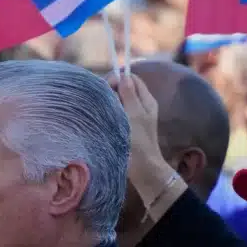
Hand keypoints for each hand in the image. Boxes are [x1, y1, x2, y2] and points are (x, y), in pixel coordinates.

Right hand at [109, 74, 186, 219]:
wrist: (143, 170)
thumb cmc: (140, 142)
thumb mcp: (135, 115)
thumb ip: (129, 94)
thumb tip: (123, 76)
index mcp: (146, 100)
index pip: (131, 78)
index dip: (118, 78)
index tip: (107, 87)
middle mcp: (140, 106)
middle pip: (124, 88)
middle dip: (111, 89)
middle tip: (102, 99)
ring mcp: (133, 116)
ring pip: (118, 100)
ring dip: (109, 101)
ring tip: (100, 108)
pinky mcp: (125, 126)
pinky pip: (116, 111)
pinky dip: (109, 111)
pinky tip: (102, 117)